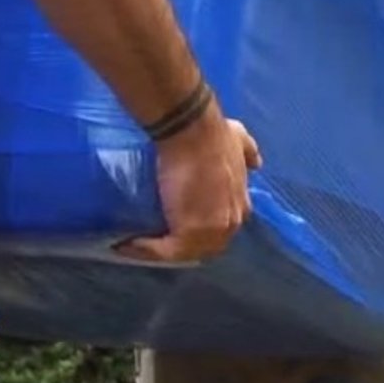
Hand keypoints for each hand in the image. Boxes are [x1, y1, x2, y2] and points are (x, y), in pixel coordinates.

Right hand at [117, 107, 261, 265]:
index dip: (201, 227)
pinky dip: (145, 250)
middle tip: (154, 234)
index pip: (221, 228)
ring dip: (160, 250)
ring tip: (135, 242)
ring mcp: (211, 233)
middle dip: (181, 243)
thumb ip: (248, 152)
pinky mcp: (188, 235)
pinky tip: (127, 244)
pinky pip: (165, 252)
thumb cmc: (212, 134)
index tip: (178, 220)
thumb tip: (256, 162)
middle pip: (204, 245)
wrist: (192, 130)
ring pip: (183, 252)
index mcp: (241, 207)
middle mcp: (230, 225)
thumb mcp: (239, 140)